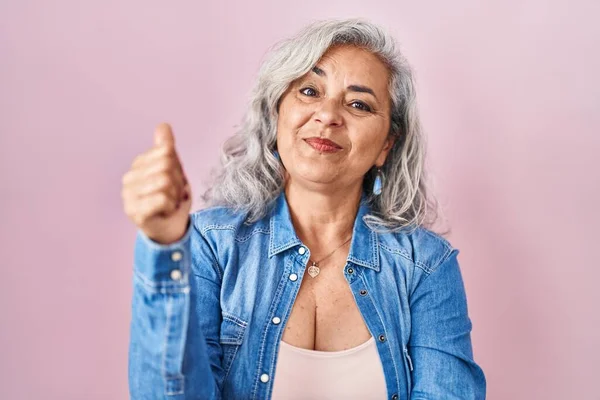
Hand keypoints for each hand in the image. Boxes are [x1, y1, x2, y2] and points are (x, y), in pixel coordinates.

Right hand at [121, 123, 191, 244]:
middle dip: (178, 182)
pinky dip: (171, 205)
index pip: (167, 152)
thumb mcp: (173, 170)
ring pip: (165, 181)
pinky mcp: (134, 212)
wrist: (170, 229)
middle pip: (166, 165)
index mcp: (138, 164)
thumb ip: (166, 148)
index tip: (175, 182)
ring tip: (170, 203)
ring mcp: (129, 195)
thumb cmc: (171, 199)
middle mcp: (129, 178)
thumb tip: (163, 125)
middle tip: (174, 195)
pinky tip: (166, 211)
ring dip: (176, 195)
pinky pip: (162, 198)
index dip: (178, 168)